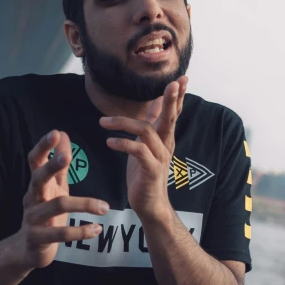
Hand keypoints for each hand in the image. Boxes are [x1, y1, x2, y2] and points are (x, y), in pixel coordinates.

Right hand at [16, 130, 108, 268]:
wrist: (27, 249)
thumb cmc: (45, 213)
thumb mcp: (53, 187)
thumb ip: (59, 164)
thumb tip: (63, 133)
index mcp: (37, 184)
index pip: (35, 160)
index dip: (43, 146)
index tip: (56, 132)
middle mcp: (32, 198)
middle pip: (38, 178)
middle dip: (51, 166)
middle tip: (68, 156)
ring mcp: (33, 219)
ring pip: (57, 207)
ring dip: (83, 204)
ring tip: (105, 207)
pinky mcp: (38, 238)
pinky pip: (60, 234)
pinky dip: (80, 232)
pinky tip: (97, 230)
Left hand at [100, 76, 188, 221]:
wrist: (150, 205)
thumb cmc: (146, 173)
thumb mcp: (148, 145)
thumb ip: (152, 124)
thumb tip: (155, 103)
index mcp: (165, 137)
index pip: (173, 112)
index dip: (177, 96)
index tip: (182, 78)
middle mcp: (166, 145)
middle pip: (170, 117)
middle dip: (172, 100)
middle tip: (174, 84)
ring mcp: (160, 157)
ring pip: (147, 131)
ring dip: (123, 123)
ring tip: (103, 122)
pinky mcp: (151, 170)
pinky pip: (138, 152)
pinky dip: (123, 144)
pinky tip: (109, 142)